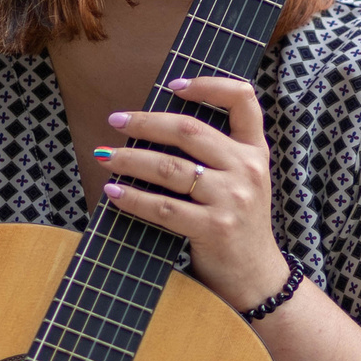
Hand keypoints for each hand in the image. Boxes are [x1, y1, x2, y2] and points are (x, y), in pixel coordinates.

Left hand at [97, 76, 291, 311]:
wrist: (256, 276)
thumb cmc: (239, 223)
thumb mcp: (243, 181)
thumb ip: (219, 153)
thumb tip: (158, 125)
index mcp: (255, 151)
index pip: (243, 99)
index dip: (209, 84)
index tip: (173, 86)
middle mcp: (247, 169)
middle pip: (189, 130)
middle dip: (146, 122)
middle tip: (116, 121)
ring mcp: (232, 199)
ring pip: (169, 167)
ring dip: (130, 159)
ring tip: (105, 156)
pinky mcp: (214, 228)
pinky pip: (163, 207)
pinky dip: (133, 198)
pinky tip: (114, 192)